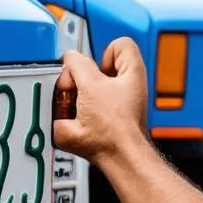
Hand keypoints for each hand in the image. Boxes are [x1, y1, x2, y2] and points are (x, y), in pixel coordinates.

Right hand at [53, 40, 148, 162]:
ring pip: (80, 88)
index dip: (102, 53)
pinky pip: (75, 107)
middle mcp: (123, 86)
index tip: (95, 68)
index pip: (118, 44)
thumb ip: (78, 64)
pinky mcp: (98, 119)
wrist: (115, 157)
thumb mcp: (91, 85)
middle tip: (77, 91)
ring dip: (72, 97)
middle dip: (78, 79)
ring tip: (76, 110)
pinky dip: (70, 112)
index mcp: (131, 72)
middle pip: (90, 67)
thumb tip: (70, 59)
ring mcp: (110, 104)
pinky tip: (73, 121)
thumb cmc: (115, 127)